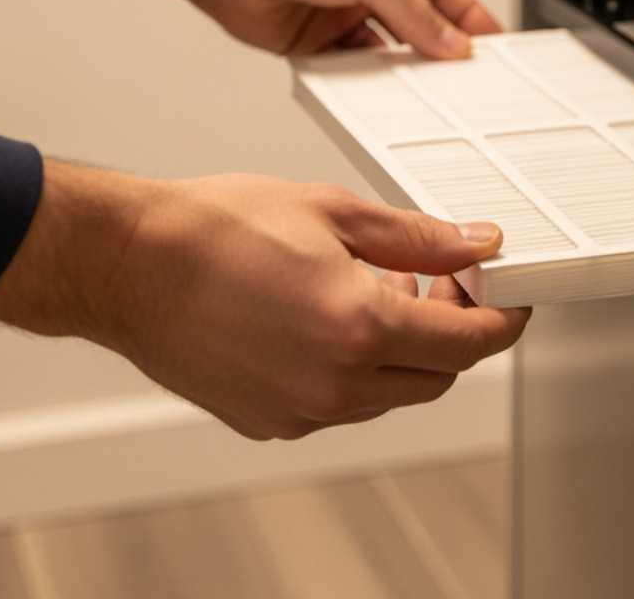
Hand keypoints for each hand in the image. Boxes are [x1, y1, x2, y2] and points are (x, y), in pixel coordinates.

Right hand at [0, 160, 529, 439]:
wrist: (127, 264)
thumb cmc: (212, 229)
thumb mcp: (332, 211)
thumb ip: (416, 238)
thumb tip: (474, 245)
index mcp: (360, 327)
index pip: (470, 343)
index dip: (501, 317)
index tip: (505, 296)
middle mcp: (335, 383)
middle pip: (438, 376)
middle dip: (453, 330)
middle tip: (439, 280)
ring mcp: (300, 412)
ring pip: (390, 393)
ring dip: (403, 349)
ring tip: (376, 290)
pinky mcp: (269, 422)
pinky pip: (340, 403)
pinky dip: (354, 368)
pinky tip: (329, 319)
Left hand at [108, 0, 501, 57]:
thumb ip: (412, 10)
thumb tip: (450, 42)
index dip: (470, 18)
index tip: (493, 47)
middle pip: (417, 25)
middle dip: (441, 52)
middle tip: (467, 81)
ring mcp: (339, 13)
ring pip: (385, 54)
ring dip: (402, 74)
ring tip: (425, 94)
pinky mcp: (312, 44)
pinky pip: (348, 72)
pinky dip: (362, 86)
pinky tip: (376, 95)